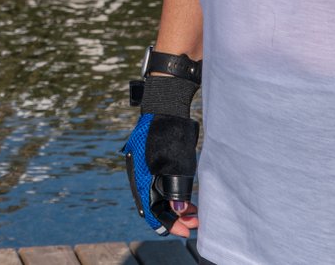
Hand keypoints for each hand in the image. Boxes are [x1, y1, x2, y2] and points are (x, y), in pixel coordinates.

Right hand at [121, 74, 199, 237]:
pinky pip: (161, 182)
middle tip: (196, 221)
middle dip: (175, 216)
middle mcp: (138, 172)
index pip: (151, 210)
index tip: (187, 231)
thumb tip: (177, 212)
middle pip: (154, 203)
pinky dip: (174, 192)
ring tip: (195, 210)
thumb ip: (176, 190)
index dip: (169, 224)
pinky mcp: (153, 157)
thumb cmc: (171, 131)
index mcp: (139, 175)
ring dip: (176, 205)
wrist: (166, 102)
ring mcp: (145, 163)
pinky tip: (187, 195)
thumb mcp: (176, 164)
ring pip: (158, 193)